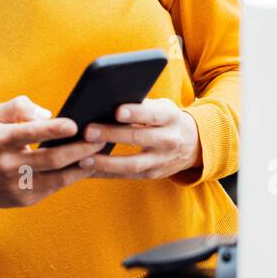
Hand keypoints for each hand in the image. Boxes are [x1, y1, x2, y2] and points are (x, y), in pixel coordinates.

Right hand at [0, 95, 107, 211]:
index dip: (53, 130)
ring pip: (57, 177)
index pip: (29, 133)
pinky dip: (73, 177)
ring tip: (99, 154)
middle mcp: (8, 164)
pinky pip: (55, 188)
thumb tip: (47, 114)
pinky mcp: (25, 199)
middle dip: (79, 149)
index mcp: (0, 140)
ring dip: (82, 166)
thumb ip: (18, 107)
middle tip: (101, 139)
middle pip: (51, 158)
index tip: (74, 124)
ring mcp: (17, 185)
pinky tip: (87, 167)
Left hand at [75, 98, 202, 179]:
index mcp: (170, 117)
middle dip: (112, 135)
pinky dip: (105, 173)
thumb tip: (106, 101)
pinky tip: (86, 170)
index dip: (136, 113)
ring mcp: (162, 161)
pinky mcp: (152, 175)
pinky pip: (126, 176)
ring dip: (106, 162)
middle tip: (88, 131)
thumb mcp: (161, 107)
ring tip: (82, 158)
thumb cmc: (166, 118)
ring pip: (132, 164)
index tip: (117, 111)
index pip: (153, 114)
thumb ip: (140, 105)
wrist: (193, 144)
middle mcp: (169, 140)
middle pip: (139, 138)